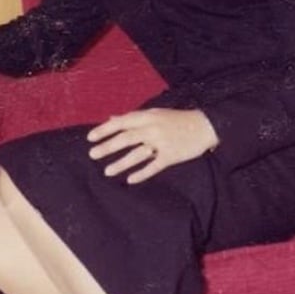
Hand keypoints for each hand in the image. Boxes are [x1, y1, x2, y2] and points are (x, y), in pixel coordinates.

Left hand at [87, 108, 218, 183]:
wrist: (204, 126)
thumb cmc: (176, 119)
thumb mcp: (154, 114)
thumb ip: (133, 117)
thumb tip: (111, 118)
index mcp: (148, 117)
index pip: (122, 122)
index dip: (105, 129)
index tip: (90, 137)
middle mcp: (153, 129)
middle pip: (127, 138)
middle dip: (108, 147)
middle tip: (92, 154)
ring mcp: (163, 143)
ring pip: (138, 154)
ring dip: (121, 163)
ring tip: (107, 171)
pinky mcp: (172, 156)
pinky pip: (154, 166)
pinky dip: (142, 173)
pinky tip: (130, 180)